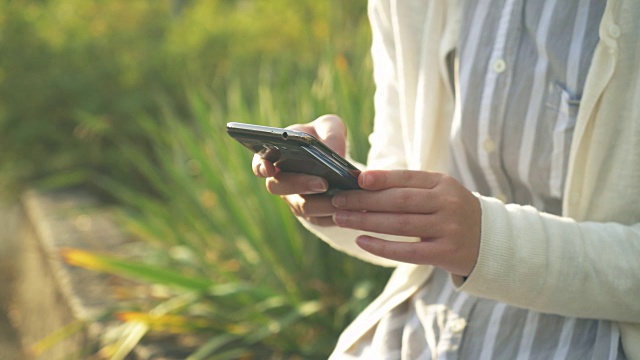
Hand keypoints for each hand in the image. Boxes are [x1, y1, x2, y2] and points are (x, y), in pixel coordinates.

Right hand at [252, 114, 346, 225]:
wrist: (337, 159)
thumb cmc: (325, 137)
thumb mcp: (330, 126)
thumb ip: (330, 131)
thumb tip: (333, 152)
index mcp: (276, 156)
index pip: (260, 163)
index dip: (261, 167)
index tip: (269, 168)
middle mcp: (281, 181)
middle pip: (279, 187)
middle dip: (300, 185)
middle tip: (323, 183)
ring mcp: (294, 200)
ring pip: (302, 207)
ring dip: (321, 204)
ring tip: (342, 197)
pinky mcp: (312, 215)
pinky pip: (319, 219)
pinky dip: (333, 214)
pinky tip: (349, 208)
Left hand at [331, 170, 480, 275]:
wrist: (490, 241)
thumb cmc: (452, 212)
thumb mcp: (439, 192)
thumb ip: (409, 187)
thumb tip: (364, 182)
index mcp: (443, 183)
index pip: (407, 178)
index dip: (381, 178)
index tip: (356, 179)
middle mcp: (447, 203)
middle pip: (399, 201)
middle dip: (364, 201)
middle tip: (338, 201)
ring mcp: (448, 228)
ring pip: (399, 225)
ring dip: (366, 221)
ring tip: (342, 219)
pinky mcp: (445, 253)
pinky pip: (408, 251)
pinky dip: (382, 246)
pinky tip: (361, 241)